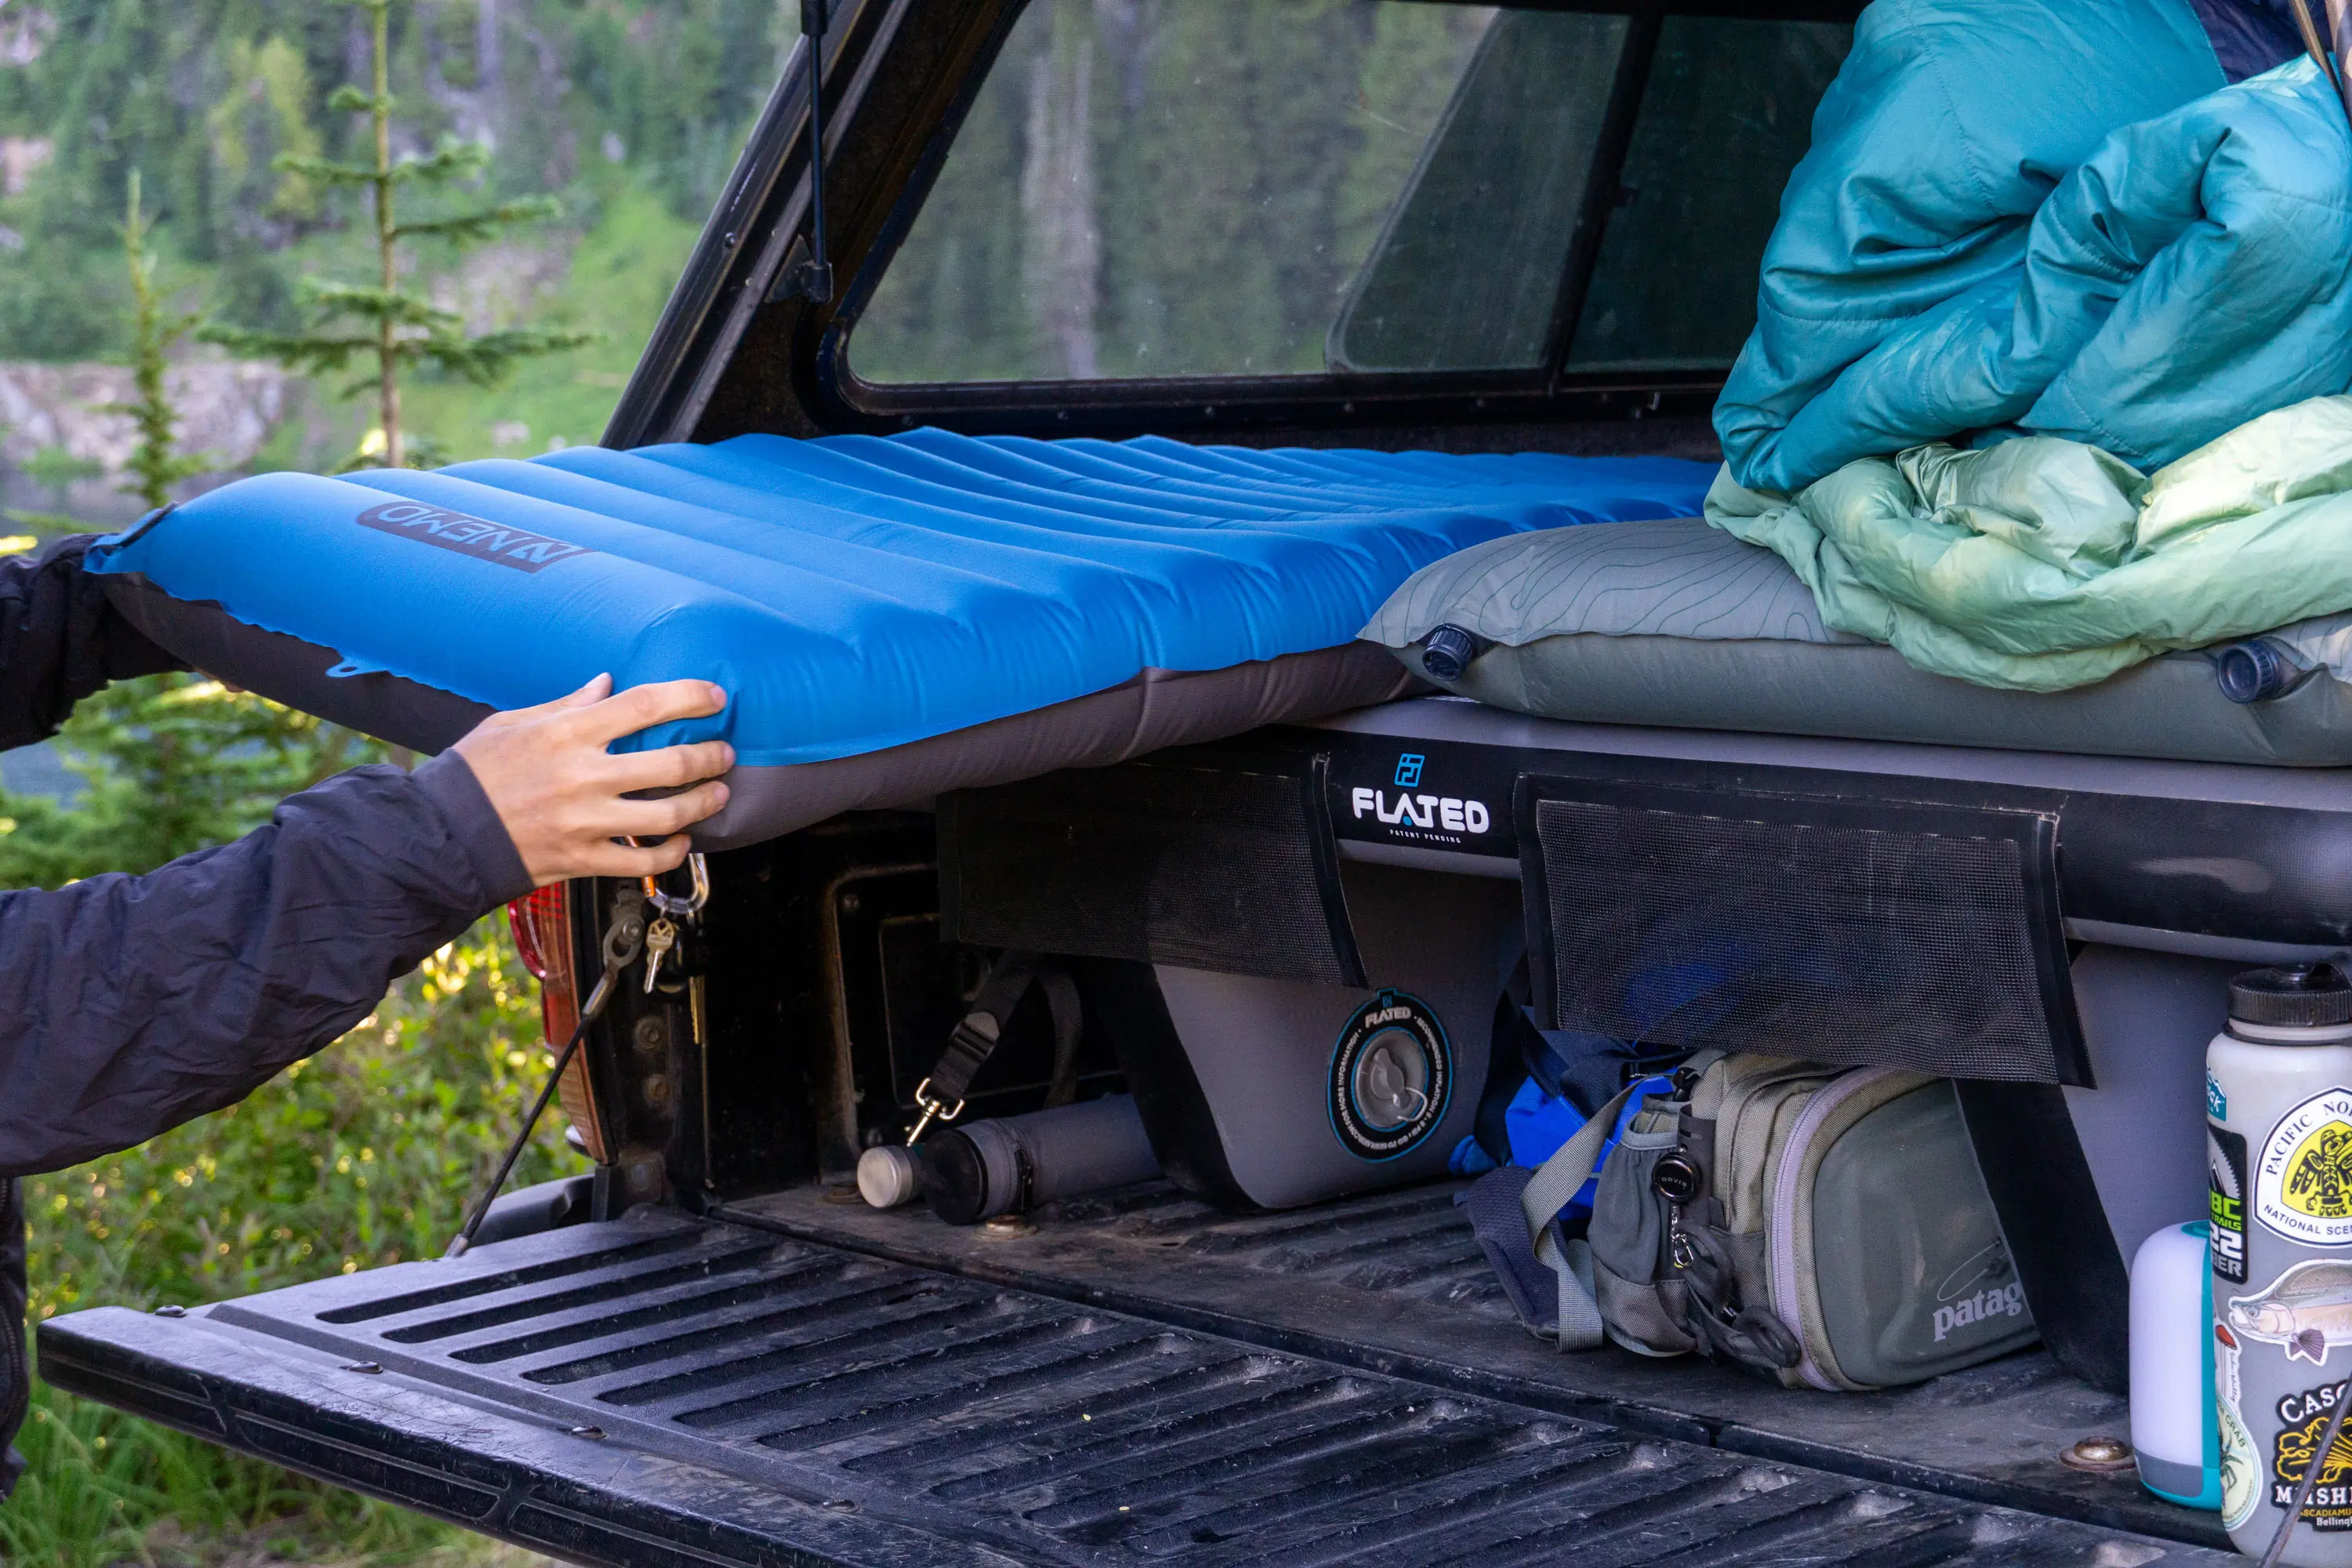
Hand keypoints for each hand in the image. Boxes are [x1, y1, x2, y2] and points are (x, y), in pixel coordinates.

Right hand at [451, 674, 733, 884]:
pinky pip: (643, 860)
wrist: (441, 834)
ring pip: (668, 814)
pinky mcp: (582, 859)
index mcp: (567, 733)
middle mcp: (583, 775)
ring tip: (718, 793)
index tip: (715, 696)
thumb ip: (566, 704)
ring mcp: (586, 821)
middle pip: (672, 763)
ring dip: (704, 803)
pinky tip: (683, 840)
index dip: (689, 696)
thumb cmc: (473, 773)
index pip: (645, 705)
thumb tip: (606, 683)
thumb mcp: (511, 723)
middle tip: (724, 752)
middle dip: (711, 756)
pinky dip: (673, 852)